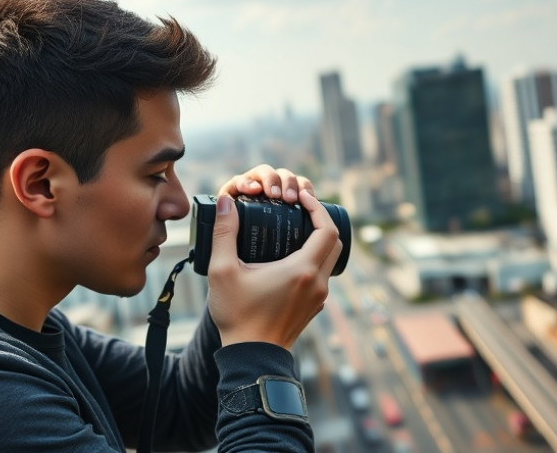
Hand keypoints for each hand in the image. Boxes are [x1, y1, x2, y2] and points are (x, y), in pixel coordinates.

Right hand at [207, 167, 341, 349]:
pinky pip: (321, 276)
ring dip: (318, 242)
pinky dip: (313, 261)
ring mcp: (318, 297)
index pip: (327, 229)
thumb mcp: (222, 272)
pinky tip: (290, 258)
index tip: (301, 198)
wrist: (251, 359)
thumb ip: (224, 234)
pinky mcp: (313, 308)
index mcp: (302, 270)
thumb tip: (226, 202)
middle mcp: (317, 283)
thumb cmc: (238, 316)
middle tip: (300, 210)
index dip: (317, 208)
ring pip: (329, 260)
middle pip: (334, 242)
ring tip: (294, 230)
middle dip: (321, 222)